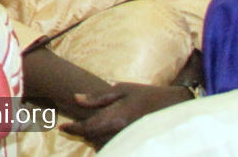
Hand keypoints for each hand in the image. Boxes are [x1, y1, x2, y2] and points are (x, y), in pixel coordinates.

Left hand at [62, 83, 190, 146]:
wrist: (176, 107)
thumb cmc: (148, 95)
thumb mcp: (123, 89)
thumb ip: (98, 97)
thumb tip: (75, 98)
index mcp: (115, 118)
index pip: (88, 128)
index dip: (73, 129)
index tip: (62, 128)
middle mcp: (121, 133)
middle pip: (93, 139)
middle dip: (83, 134)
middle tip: (74, 128)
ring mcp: (129, 141)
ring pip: (104, 146)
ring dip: (94, 141)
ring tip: (89, 132)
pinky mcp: (136, 144)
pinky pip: (116, 147)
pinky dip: (107, 144)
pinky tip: (105, 137)